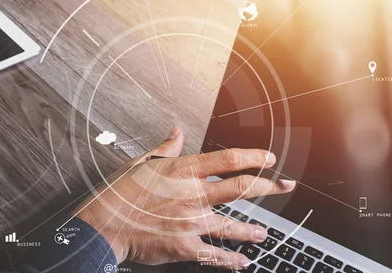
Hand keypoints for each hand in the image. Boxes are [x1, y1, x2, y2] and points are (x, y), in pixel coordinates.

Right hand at [77, 127, 295, 269]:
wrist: (104, 225)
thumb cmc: (121, 192)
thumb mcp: (141, 162)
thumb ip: (165, 148)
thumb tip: (178, 132)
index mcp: (183, 171)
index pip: (228, 160)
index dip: (253, 158)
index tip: (268, 157)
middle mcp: (193, 195)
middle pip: (241, 189)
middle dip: (269, 186)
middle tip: (286, 185)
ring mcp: (191, 222)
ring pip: (233, 225)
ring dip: (253, 229)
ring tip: (265, 232)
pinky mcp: (185, 246)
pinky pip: (215, 255)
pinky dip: (231, 260)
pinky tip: (243, 262)